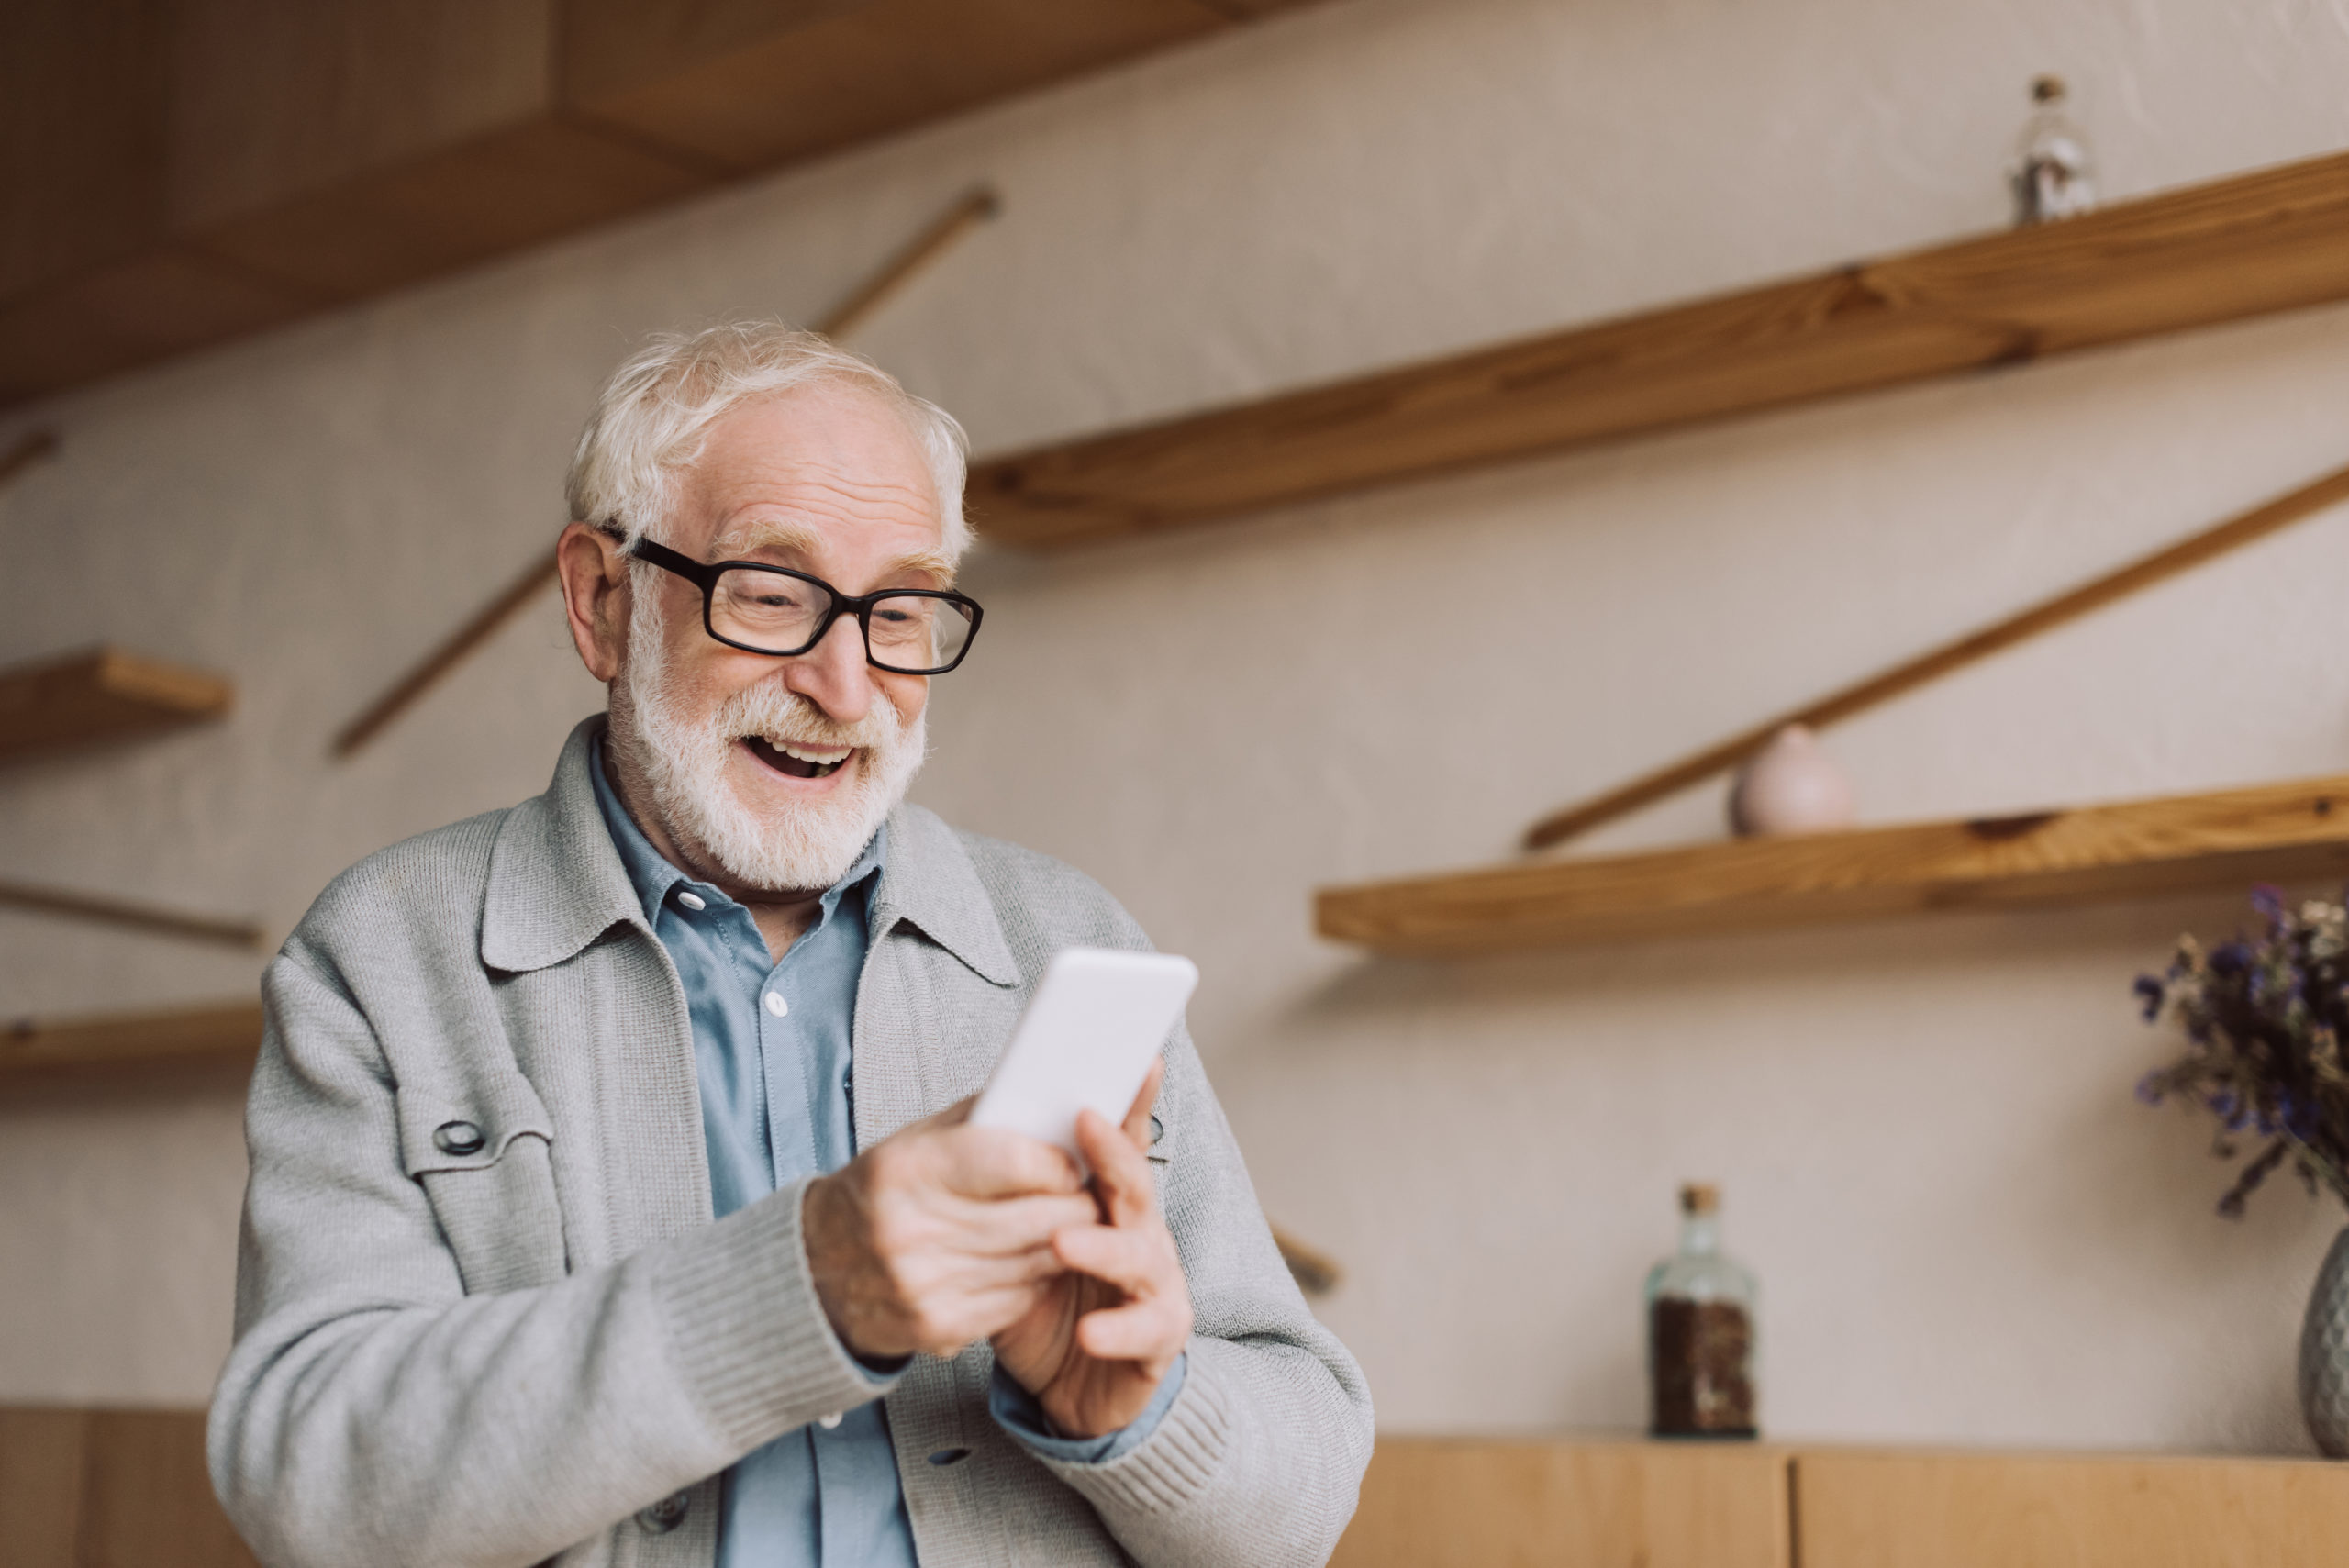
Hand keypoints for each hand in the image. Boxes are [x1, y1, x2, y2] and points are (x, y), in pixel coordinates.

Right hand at [803, 1100, 1099, 1360]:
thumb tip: (1053, 1104)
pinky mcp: (938, 1326)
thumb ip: (982, 1121)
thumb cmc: (881, 1193)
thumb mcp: (916, 1140)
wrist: (820, 1268)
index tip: (1074, 1161)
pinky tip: (1032, 1259)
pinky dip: (1037, 1279)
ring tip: (1071, 1224)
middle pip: (1034, 1217)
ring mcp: (924, 1284)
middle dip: (1077, 1204)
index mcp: (905, 1170)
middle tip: (1089, 1193)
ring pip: (1036, 1261)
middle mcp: (910, 1229)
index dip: (1056, 1162)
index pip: (1011, 1161)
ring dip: (1066, 1243)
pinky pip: (1018, 1299)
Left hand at [990, 1061, 1194, 1438]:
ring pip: (1143, 1256)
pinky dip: (1119, 1329)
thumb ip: (1012, 1193)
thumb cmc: (1044, 1303)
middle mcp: (1140, 1234)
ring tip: (1063, 1242)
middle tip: (1086, 1125)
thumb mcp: (1016, 1244)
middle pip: (1135, 1185)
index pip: (1119, 1143)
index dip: (1130, 1101)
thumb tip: (983, 1123)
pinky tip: (1089, 1331)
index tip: (1136, 1058)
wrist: (1071, 1390)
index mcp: (1106, 1203)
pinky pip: (1146, 1330)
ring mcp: (1155, 1284)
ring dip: (1105, 1246)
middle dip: (1113, 1154)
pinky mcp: (1158, 1339)